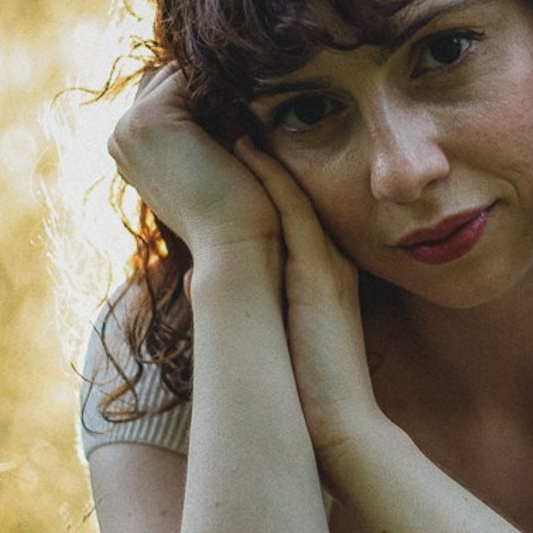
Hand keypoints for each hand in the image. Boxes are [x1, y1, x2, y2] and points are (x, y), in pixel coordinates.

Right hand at [109, 66, 281, 253]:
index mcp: (126, 150)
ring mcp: (129, 125)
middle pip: (167, 79)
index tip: (229, 134)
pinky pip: (190, 76)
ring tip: (233, 138)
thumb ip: (192, 131)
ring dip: (211, 93)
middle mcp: (119, 136)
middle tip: (234, 135)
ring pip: (177, 76)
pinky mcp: (151, 116)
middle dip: (202, 92)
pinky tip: (233, 133)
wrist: (233, 244)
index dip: (201, 101)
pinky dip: (219, 95)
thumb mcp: (202, 165)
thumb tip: (211, 86)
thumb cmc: (230, 211)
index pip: (162, 94)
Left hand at [232, 139, 384, 480]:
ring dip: (268, 150)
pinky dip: (272, 178)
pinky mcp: (319, 276)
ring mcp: (326, 264)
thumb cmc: (309, 393)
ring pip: (295, 191)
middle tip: (239, 105)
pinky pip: (295, 214)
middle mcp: (327, 260)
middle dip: (269, 146)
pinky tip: (247, 146)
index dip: (268, 167)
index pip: (293, 207)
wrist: (339, 427)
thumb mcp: (272, 334)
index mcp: (321, 272)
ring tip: (238, 109)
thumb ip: (238, 302)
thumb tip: (192, 282)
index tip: (239, 131)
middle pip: (295, 189)